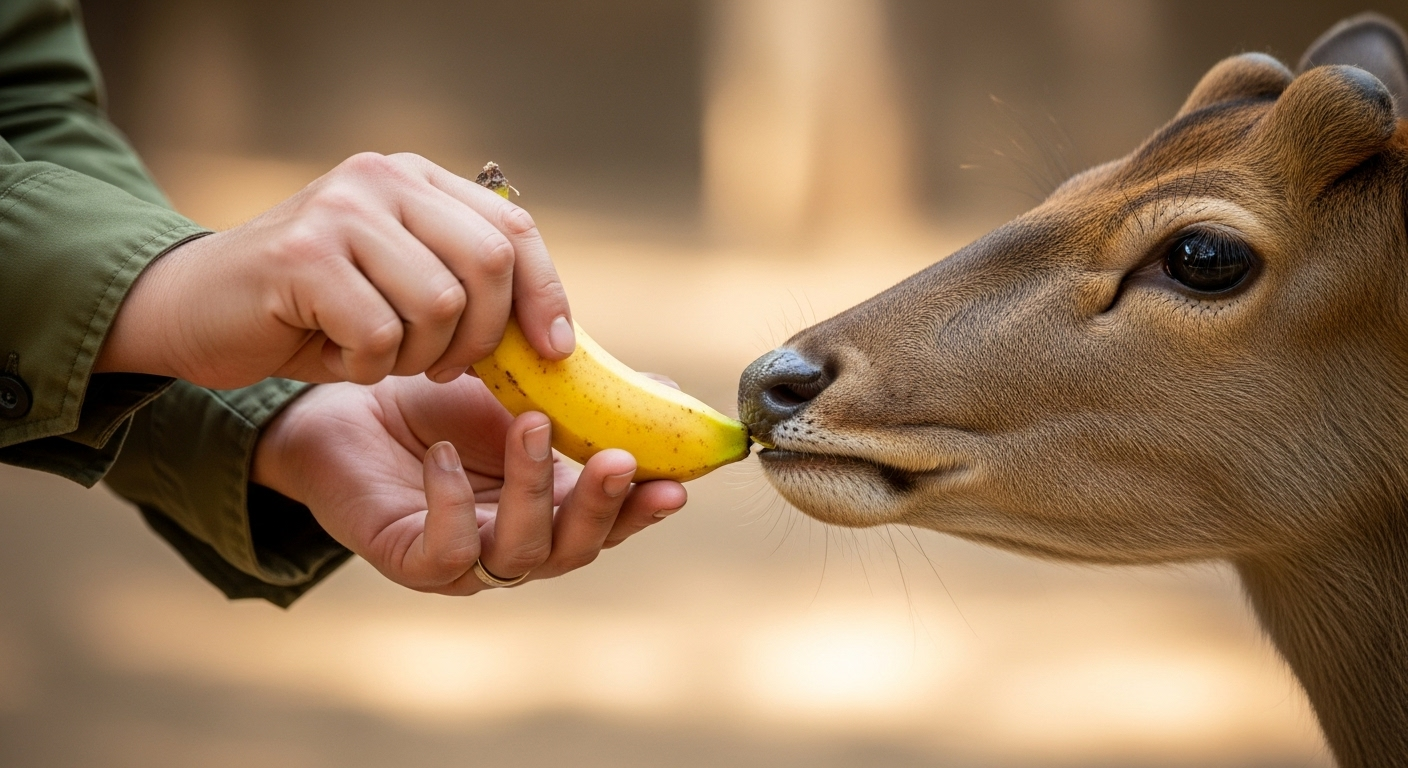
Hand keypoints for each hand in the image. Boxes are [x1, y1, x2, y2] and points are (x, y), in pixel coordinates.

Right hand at [97, 153, 574, 388]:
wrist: (194, 310)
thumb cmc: (310, 312)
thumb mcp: (400, 288)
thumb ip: (465, 289)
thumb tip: (554, 340)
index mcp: (415, 181)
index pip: (512, 229)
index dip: (544, 294)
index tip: (555, 351)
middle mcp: (382, 179)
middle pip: (489, 262)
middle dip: (482, 336)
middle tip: (442, 367)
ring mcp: (340, 210)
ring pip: (440, 303)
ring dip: (416, 355)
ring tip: (375, 355)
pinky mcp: (302, 255)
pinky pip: (380, 333)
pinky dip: (366, 366)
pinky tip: (332, 353)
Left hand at [251, 374, 687, 593]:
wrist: (350, 409)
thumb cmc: (440, 405)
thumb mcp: (524, 389)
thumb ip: (587, 397)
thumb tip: (664, 388)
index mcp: (555, 508)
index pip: (613, 521)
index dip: (645, 507)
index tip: (676, 484)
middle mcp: (519, 544)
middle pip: (575, 549)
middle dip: (601, 506)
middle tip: (618, 460)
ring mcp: (468, 561)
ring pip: (520, 551)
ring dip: (532, 489)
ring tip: (530, 423)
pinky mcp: (412, 562)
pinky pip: (447, 552)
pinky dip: (452, 504)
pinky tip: (443, 457)